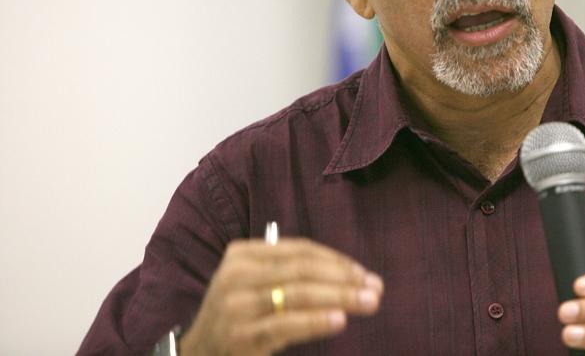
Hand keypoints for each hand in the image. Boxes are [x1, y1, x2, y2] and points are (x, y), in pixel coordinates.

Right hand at [180, 238, 382, 354]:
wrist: (197, 352)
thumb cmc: (239, 314)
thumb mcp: (255, 283)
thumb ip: (291, 272)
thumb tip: (352, 276)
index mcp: (243, 254)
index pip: (299, 250)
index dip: (335, 260)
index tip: (363, 273)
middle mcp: (237, 275)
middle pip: (302, 270)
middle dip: (344, 278)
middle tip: (375, 287)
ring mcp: (237, 306)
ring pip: (298, 294)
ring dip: (339, 297)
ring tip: (368, 302)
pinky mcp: (242, 336)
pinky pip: (286, 325)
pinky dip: (316, 321)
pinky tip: (340, 320)